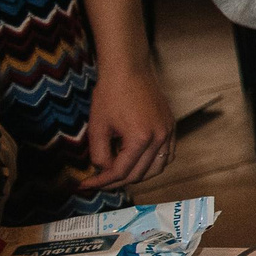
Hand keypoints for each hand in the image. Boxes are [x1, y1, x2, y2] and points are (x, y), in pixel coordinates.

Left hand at [83, 56, 174, 189]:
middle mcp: (159, 138)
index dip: (100, 182)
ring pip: (157, 169)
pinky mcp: (171, 127)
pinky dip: (154, 164)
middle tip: (98, 182)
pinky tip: (138, 163)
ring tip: (118, 176)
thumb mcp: (98, 127)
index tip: (85, 185)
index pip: (120, 172)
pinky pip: (167, 155)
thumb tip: (103, 170)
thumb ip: (99, 154)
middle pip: (139, 174)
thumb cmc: (111, 94)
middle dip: (116, 182)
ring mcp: (168, 132)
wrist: (129, 69)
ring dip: (137, 176)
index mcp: (140, 138)